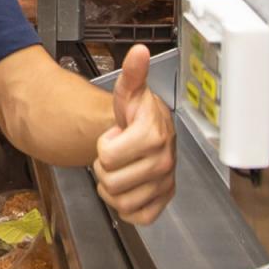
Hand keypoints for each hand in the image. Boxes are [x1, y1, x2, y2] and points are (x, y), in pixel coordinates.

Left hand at [93, 45, 175, 224]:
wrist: (150, 134)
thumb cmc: (136, 115)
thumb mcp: (130, 93)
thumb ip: (133, 74)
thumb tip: (139, 51)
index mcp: (154, 136)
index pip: (107, 156)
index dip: (104, 145)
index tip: (116, 135)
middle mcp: (164, 163)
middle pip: (110, 180)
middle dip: (104, 166)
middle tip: (116, 153)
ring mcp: (165, 185)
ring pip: (118, 200)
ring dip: (110, 186)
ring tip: (120, 168)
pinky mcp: (162, 202)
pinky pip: (134, 216)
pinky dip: (124, 206)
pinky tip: (127, 187)